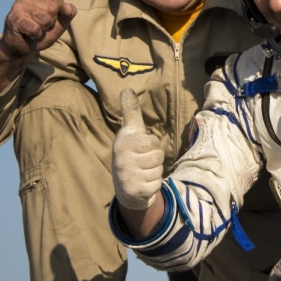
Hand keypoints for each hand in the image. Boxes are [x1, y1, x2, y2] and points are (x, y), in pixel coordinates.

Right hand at [0, 0, 76, 92]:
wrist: (19, 50)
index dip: (58, 14)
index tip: (48, 21)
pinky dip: (34, 36)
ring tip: (32, 32)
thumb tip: (69, 6)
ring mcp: (18, 5)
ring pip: (44, 17)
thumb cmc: (39, 36)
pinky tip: (27, 36)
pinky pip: (35, 27)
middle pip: (53, 8)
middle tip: (39, 28)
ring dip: (41, 30)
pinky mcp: (12, 18)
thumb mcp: (58, 26)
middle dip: (50, 23)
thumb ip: (67, 14)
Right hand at [112, 88, 164, 210]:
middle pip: (158, 156)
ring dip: (154, 172)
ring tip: (142, 172)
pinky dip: (153, 185)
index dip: (152, 145)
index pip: (153, 141)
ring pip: (158, 170)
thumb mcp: (131, 132)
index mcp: (123, 143)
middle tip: (142, 162)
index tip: (142, 148)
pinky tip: (143, 184)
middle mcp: (122, 160)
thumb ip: (131, 112)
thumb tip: (126, 88)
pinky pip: (157, 184)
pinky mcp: (135, 191)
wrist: (125, 187)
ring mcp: (127, 177)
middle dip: (155, 159)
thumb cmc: (131, 154)